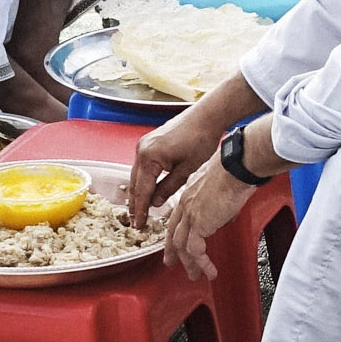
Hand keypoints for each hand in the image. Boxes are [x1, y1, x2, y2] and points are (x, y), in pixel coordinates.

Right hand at [126, 106, 220, 232]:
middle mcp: (142, 149)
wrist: (206, 117)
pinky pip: (142, 166)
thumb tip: (155, 203)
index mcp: (149, 157)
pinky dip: (143, 180)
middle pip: (135, 183)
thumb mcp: (187, 170)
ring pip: (137, 175)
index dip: (141, 210)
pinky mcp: (149, 142)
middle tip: (136, 222)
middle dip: (135, 203)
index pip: (142, 190)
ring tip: (139, 210)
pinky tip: (146, 190)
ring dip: (138, 192)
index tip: (139, 224)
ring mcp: (144, 144)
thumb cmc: (200, 139)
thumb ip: (168, 188)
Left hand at [160, 158, 257, 287]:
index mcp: (190, 192)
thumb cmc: (235, 168)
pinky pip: (195, 250)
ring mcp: (190, 213)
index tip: (175, 241)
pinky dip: (202, 263)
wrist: (236, 166)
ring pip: (182, 244)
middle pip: (174, 232)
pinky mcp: (199, 224)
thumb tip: (226, 218)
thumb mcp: (224, 188)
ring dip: (189, 263)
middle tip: (171, 262)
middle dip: (173, 251)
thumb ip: (222, 204)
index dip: (175, 230)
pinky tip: (209, 270)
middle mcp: (186, 202)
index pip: (178, 216)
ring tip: (195, 274)